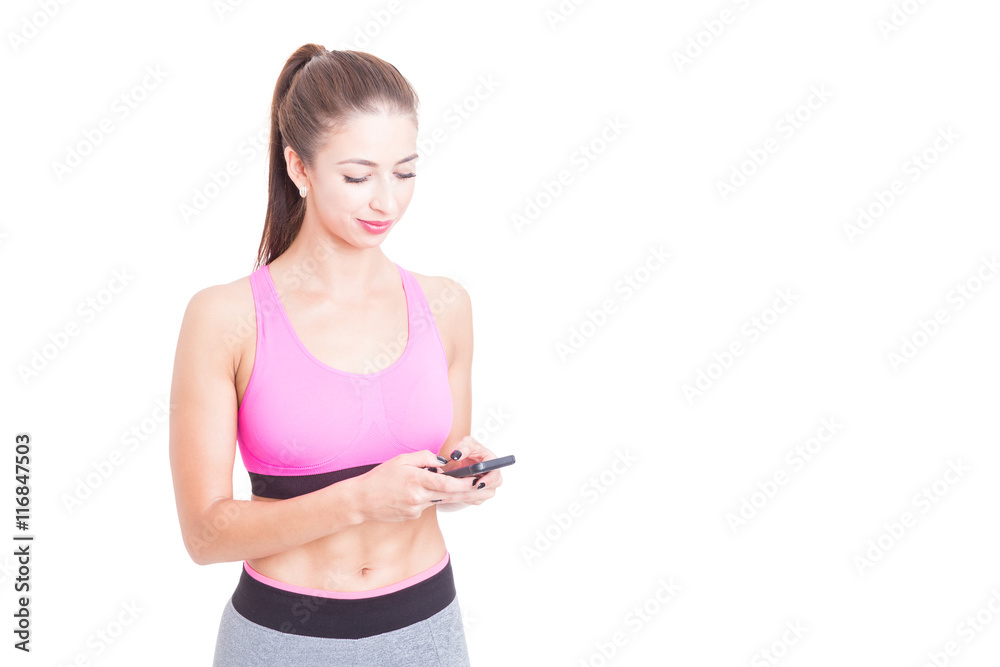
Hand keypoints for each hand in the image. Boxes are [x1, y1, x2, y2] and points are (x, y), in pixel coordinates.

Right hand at [353, 450, 480, 521]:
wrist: (361, 500)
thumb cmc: (380, 477)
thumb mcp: (401, 460)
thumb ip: (424, 457)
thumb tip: (442, 463)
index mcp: (416, 480)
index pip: (446, 484)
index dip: (464, 483)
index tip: (475, 480)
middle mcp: (418, 497)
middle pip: (448, 496)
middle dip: (466, 492)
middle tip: (481, 487)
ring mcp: (415, 509)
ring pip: (436, 500)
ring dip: (442, 493)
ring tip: (438, 484)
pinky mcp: (412, 516)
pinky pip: (425, 505)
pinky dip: (425, 498)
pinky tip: (409, 493)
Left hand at [438, 436, 503, 507]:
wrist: (463, 457)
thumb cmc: (468, 449)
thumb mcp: (466, 443)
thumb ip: (463, 447)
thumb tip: (456, 455)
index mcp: (492, 461)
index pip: (495, 473)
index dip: (488, 480)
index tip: (478, 484)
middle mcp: (493, 475)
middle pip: (491, 488)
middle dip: (476, 490)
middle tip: (461, 489)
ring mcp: (488, 486)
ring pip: (482, 496)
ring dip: (468, 495)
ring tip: (454, 491)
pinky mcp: (481, 494)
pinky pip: (475, 500)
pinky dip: (465, 498)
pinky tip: (454, 494)